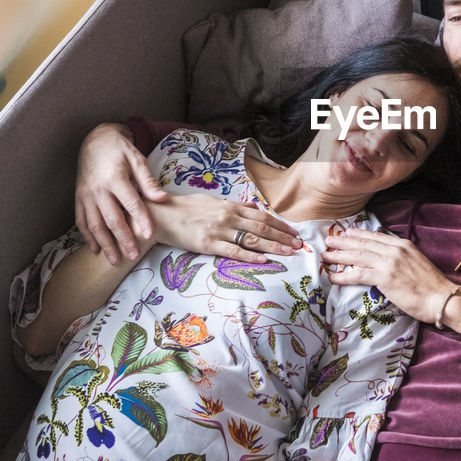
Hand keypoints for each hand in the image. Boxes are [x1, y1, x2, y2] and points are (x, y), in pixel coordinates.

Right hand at [74, 122, 165, 264]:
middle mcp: (98, 189)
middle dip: (123, 240)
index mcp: (115, 178)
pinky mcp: (79, 198)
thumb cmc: (120, 150)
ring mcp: (85, 195)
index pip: (131, 204)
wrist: (94, 141)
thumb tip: (162, 198)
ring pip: (95, 224)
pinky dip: (88, 236)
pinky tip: (96, 249)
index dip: (141, 220)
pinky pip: (81, 221)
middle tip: (133, 256)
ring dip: (105, 244)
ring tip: (115, 260)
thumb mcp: (137, 159)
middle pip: (112, 219)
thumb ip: (148, 181)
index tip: (150, 236)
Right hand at [148, 192, 301, 259]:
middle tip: (299, 244)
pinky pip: (233, 251)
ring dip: (273, 246)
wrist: (161, 215)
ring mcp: (219, 231)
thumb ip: (235, 205)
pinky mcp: (208, 244)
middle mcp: (228, 217)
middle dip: (283, 236)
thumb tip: (254, 206)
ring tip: (289, 252)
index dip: (280, 224)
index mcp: (230, 206)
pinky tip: (264, 260)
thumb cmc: (186, 208)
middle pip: (262, 227)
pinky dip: (250, 255)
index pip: (262, 215)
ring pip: (252, 239)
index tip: (294, 232)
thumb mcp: (213, 201)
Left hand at [324, 229, 460, 338]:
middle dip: (343, 242)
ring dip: (339, 256)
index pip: (376, 237)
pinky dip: (343, 276)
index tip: (347, 234)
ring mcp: (389, 263)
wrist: (441, 298)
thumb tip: (388, 261)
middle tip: (329, 240)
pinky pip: (358, 274)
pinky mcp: (385, 277)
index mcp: (403, 245)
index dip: (359, 235)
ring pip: (358, 256)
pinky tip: (333, 277)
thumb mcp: (417, 263)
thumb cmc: (432, 286)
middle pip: (363, 244)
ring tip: (325, 255)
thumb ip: (402, 258)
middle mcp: (395, 250)